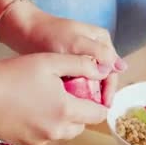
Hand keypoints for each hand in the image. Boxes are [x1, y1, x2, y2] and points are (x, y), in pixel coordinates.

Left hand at [0, 1, 125, 106]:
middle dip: (100, 94)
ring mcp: (83, 58)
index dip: (110, 89)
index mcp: (102, 42)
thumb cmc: (51, 34)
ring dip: (89, 95)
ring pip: (91, 81)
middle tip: (93, 113)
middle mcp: (96, 49)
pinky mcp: (70, 65)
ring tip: (83, 110)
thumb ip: (98, 53)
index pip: (112, 70)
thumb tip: (120, 68)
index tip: (105, 106)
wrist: (25, 31)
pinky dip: (77, 92)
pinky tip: (72, 103)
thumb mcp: (76, 43)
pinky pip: (79, 82)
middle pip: (103, 77)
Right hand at [0, 53, 109, 144]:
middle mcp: (56, 131)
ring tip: (46, 100)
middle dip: (80, 112)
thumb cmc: (14, 74)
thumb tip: (103, 69)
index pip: (98, 115)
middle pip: (81, 126)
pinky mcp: (26, 144)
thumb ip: (80, 65)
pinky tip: (30, 109)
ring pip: (63, 132)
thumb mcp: (50, 62)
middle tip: (66, 94)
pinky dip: (44, 126)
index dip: (98, 103)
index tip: (90, 93)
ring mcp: (40, 140)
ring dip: (62, 120)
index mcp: (66, 111)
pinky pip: (45, 137)